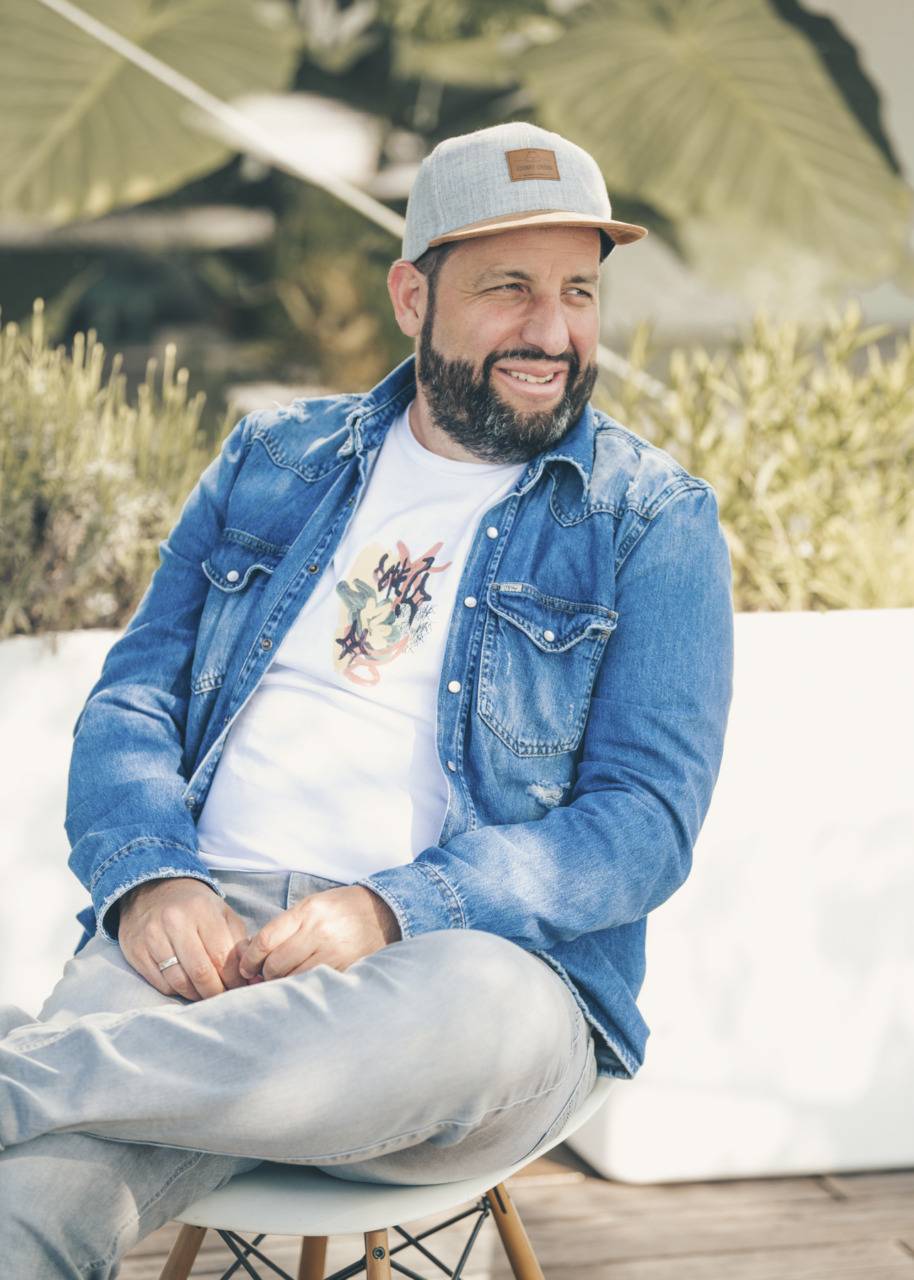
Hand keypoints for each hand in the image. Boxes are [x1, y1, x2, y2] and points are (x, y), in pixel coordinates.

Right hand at [118, 877, 253, 1001]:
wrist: (152, 889)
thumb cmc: (195, 906)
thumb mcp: (222, 913)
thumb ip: (239, 942)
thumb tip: (250, 975)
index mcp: (201, 910)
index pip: (222, 957)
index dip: (233, 978)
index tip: (239, 986)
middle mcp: (175, 922)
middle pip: (201, 973)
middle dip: (216, 991)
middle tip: (223, 995)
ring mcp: (152, 937)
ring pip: (180, 982)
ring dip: (197, 994)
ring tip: (205, 992)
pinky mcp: (136, 951)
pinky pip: (161, 984)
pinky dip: (177, 990)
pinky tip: (186, 984)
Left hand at [239, 885, 401, 980]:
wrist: (382, 913)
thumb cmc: (340, 909)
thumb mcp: (311, 906)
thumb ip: (284, 929)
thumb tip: (254, 957)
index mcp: (307, 912)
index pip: (266, 941)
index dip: (250, 959)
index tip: (246, 967)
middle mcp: (319, 931)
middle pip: (276, 964)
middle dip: (264, 974)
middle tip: (262, 977)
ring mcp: (333, 952)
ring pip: (293, 978)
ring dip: (282, 983)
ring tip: (283, 981)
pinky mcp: (344, 968)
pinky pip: (313, 984)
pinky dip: (302, 987)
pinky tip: (302, 984)